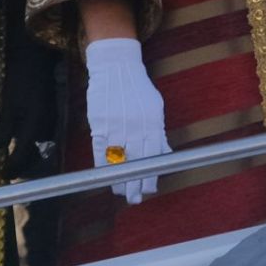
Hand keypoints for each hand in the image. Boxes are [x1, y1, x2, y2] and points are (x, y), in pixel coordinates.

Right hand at [84, 37, 168, 202]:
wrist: (116, 67)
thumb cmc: (138, 88)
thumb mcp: (155, 107)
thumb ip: (159, 132)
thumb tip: (165, 155)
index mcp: (152, 121)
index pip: (153, 155)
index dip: (150, 175)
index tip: (149, 189)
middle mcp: (136, 124)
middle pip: (136, 160)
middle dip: (136, 183)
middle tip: (135, 199)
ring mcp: (116, 124)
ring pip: (118, 159)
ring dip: (119, 178)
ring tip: (120, 192)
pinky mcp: (100, 122)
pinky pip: (101, 149)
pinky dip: (103, 165)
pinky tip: (106, 176)